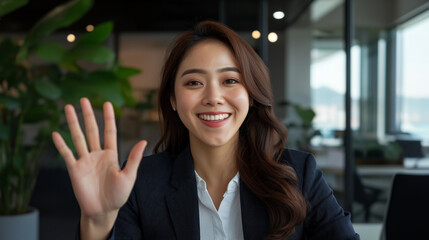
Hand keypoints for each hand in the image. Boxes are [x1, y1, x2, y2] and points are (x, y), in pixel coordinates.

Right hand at [52, 98, 145, 223]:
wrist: (104, 211)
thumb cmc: (118, 195)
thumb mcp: (129, 176)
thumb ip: (135, 158)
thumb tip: (144, 140)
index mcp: (111, 154)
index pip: (109, 132)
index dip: (108, 118)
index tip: (107, 103)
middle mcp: (97, 154)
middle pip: (92, 130)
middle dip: (88, 115)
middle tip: (83, 99)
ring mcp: (85, 161)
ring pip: (78, 138)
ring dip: (73, 123)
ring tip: (68, 108)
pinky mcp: (74, 170)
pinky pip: (66, 154)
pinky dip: (61, 144)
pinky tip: (56, 133)